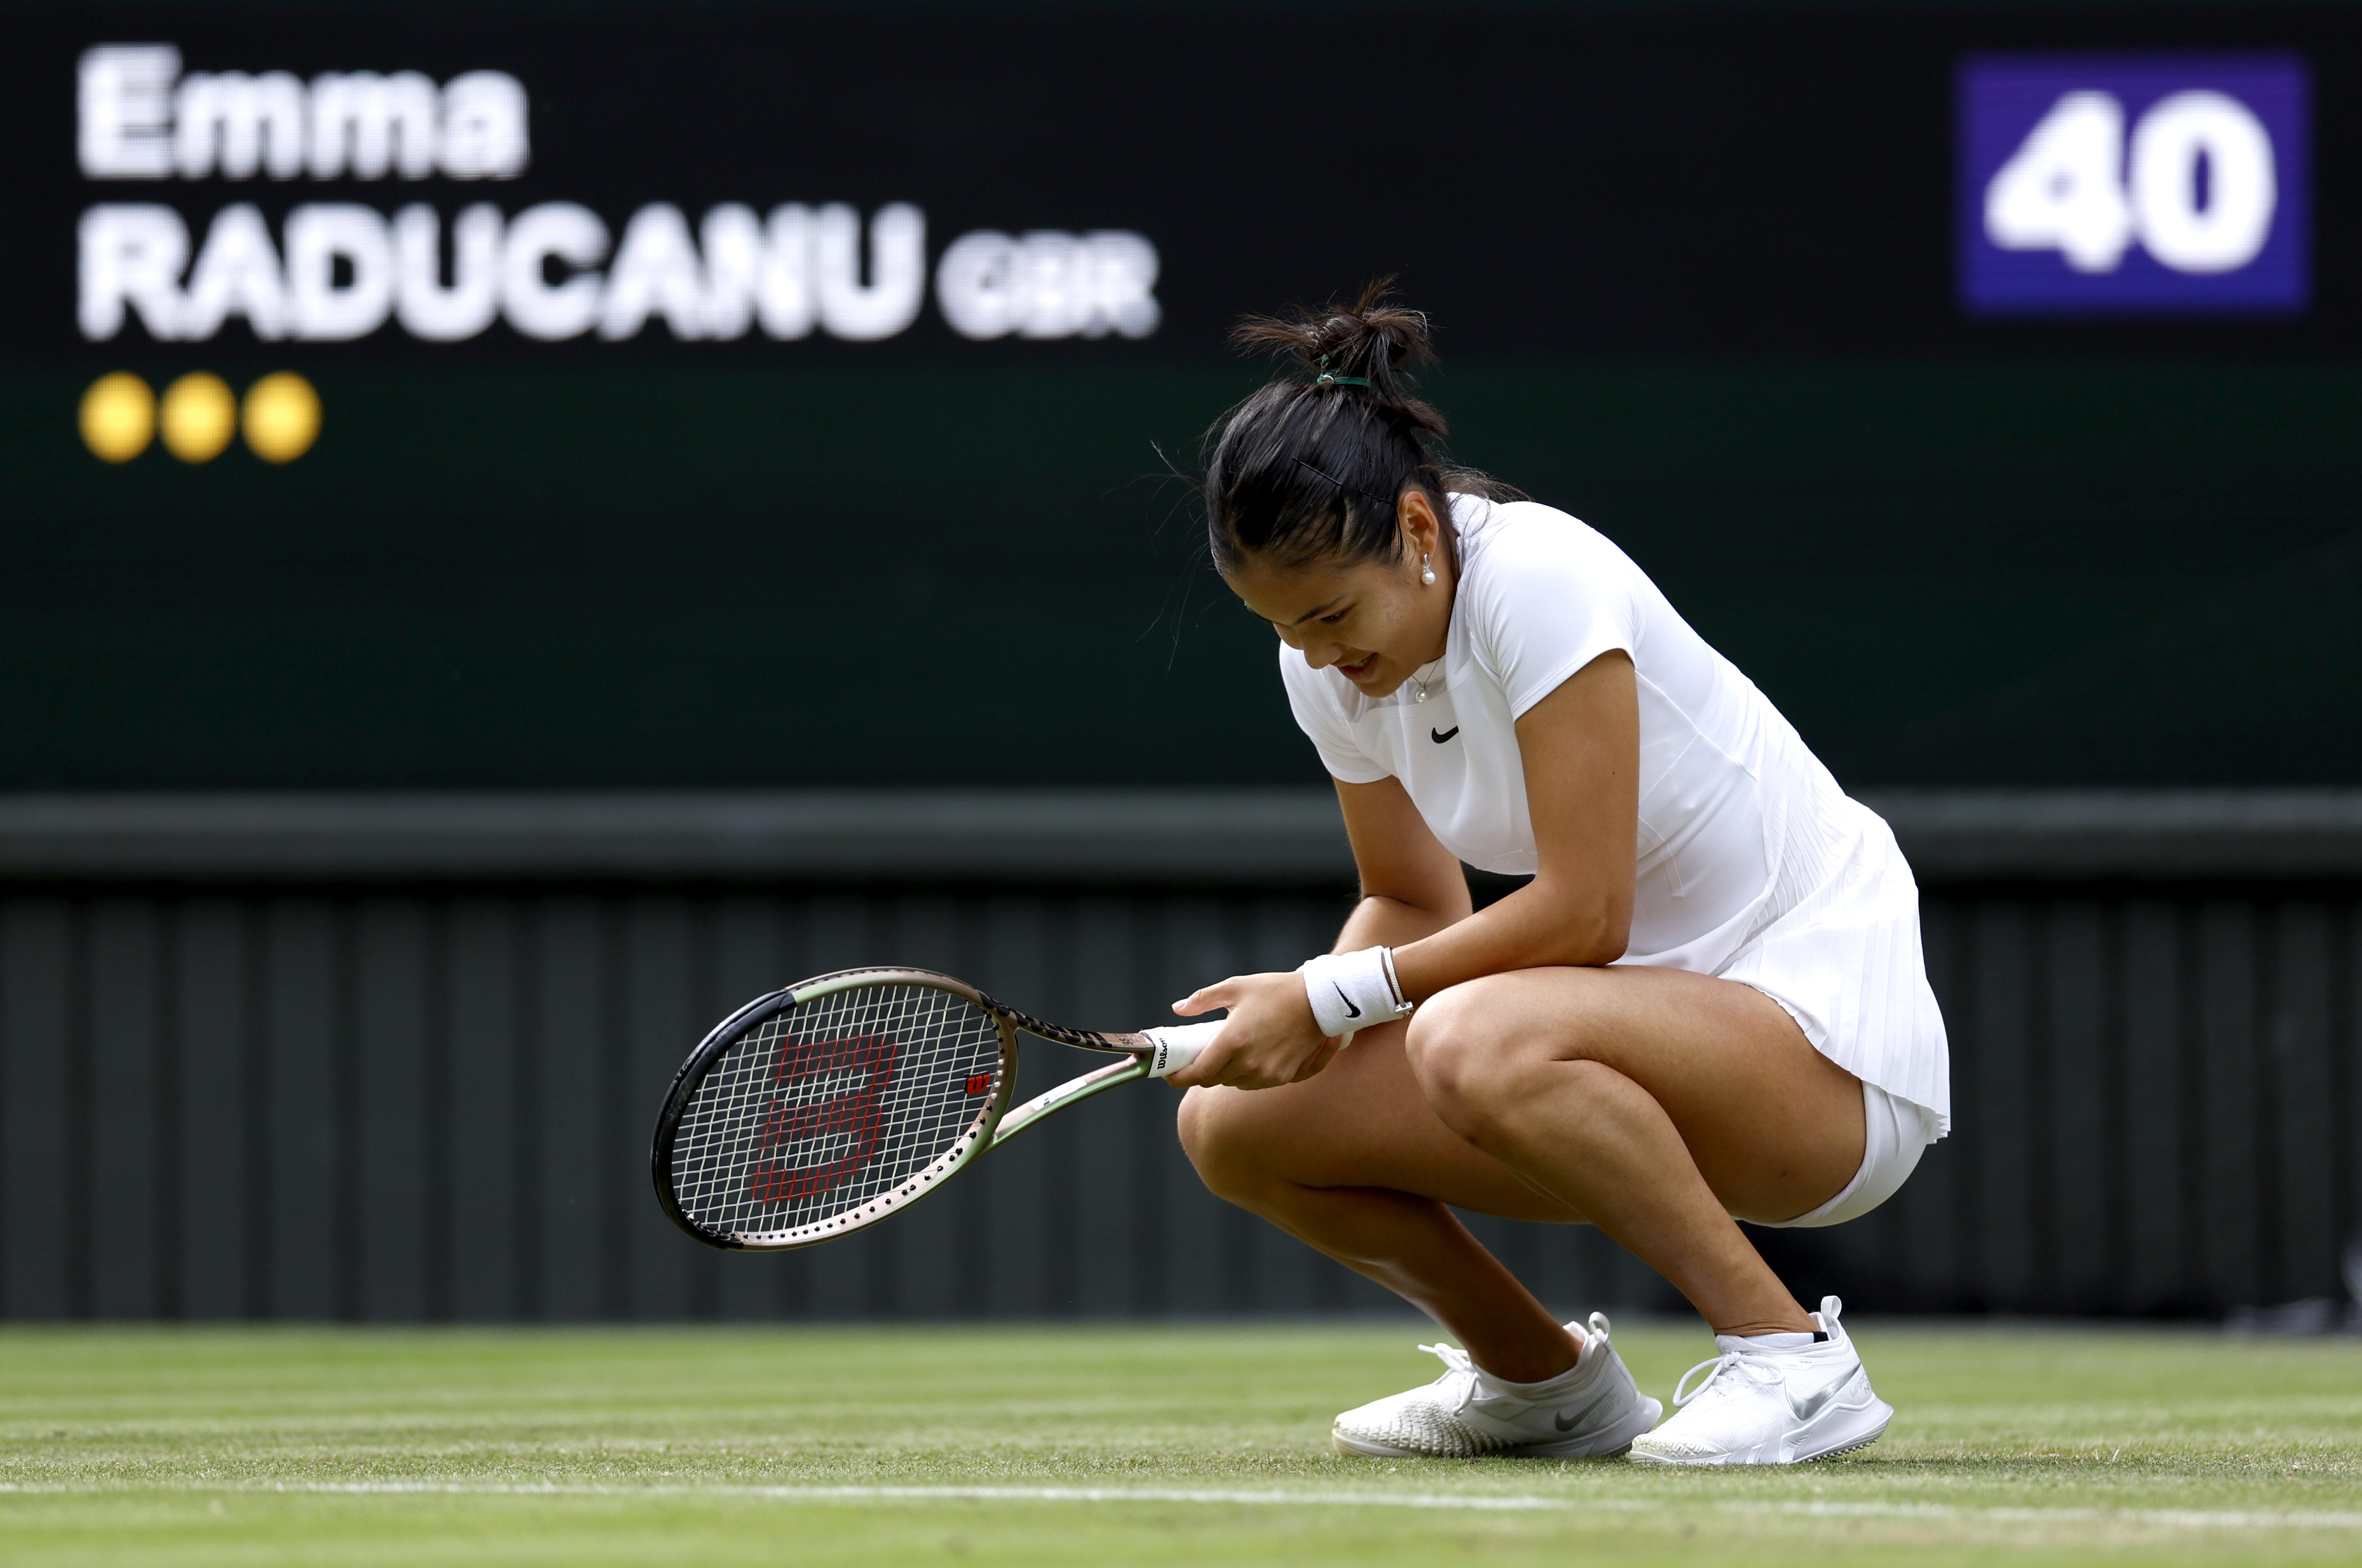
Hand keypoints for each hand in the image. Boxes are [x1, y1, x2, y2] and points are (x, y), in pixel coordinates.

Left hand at [1163, 969, 1339, 1089]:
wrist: (1320, 1001)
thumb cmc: (1276, 990)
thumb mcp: (1235, 987)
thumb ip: (1202, 1000)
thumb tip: (1178, 1008)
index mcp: (1233, 1041)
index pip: (1198, 1074)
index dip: (1179, 1078)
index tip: (1169, 1074)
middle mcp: (1249, 1063)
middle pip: (1213, 1080)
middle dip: (1202, 1070)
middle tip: (1198, 1054)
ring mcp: (1267, 1074)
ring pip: (1233, 1083)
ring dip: (1224, 1072)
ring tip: (1227, 1051)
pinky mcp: (1282, 1077)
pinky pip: (1254, 1083)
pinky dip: (1245, 1074)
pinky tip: (1248, 1055)